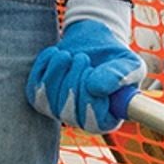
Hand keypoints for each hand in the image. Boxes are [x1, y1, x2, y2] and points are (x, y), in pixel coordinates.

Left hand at [27, 0, 143, 132]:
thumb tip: (96, 88)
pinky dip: (44, 68)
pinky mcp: (41, 97)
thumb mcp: (129, 64)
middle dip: (73, 81)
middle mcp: (82, 120)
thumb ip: (119, 77)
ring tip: (68, 55)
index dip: (90, 99)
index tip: (93, 72)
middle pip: (69, 112)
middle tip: (83, 58)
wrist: (92, 41)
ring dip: (57, 72)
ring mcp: (60, 110)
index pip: (93, 122)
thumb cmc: (115, 56)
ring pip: (50, 101)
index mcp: (107, 119)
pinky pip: (35, 89)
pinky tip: (56, 54)